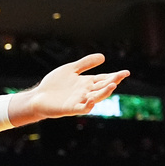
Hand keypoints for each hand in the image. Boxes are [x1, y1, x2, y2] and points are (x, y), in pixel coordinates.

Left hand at [13, 54, 129, 121]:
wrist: (38, 97)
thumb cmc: (54, 84)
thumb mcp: (71, 69)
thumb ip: (85, 63)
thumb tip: (103, 57)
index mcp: (86, 83)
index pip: (103, 79)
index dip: (115, 76)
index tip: (126, 72)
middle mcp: (85, 92)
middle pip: (102, 87)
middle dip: (112, 81)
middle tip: (121, 76)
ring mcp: (78, 101)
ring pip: (95, 98)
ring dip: (104, 93)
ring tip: (113, 85)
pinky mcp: (69, 108)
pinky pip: (81, 108)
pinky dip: (88, 105)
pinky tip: (92, 100)